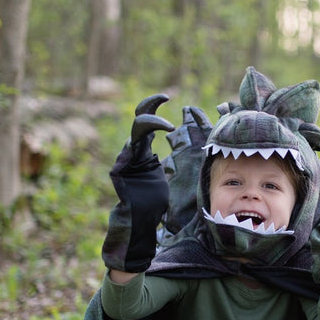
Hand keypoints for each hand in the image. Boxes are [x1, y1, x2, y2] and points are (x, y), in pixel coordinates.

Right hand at [102, 95, 174, 273]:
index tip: (170, 98)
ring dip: (153, 121)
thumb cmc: (156, 202)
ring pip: (136, 128)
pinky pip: (132, 147)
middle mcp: (134, 150)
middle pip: (138, 117)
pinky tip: (160, 137)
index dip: (154, 105)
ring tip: (169, 125)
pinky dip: (146, 140)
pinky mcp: (122, 168)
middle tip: (164, 97)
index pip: (146, 120)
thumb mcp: (172, 175)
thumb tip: (197, 147)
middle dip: (149, 104)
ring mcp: (127, 158)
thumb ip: (176, 159)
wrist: (142, 221)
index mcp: (144, 151)